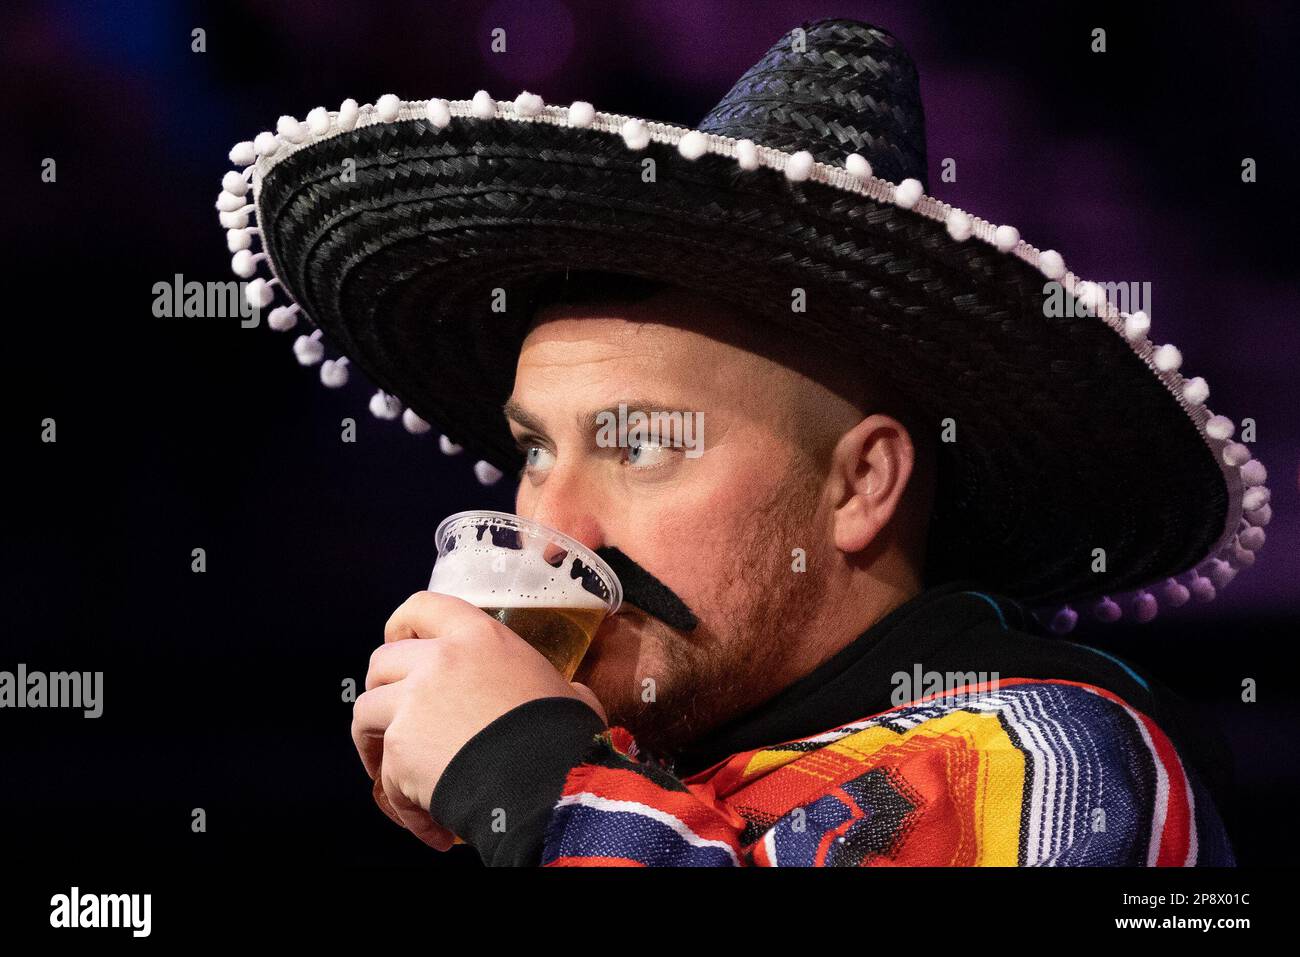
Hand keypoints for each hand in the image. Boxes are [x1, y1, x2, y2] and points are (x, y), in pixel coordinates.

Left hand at [352, 591, 606, 849]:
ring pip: (364, 713)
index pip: (423, 607)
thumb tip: (572, 696)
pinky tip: (433, 824)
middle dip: (384, 689)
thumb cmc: (565, 739)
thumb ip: (555, 685)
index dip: (402, 624)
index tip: (399, 640)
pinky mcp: (400, 749)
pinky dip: (403, 802)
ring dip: (375, 743)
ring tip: (399, 773)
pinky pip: (384, 777)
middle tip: (401, 718)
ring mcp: (413, 703)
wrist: (550, 784)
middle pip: (382, 660)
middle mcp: (440, 661)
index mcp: (480, 638)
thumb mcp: (569, 694)